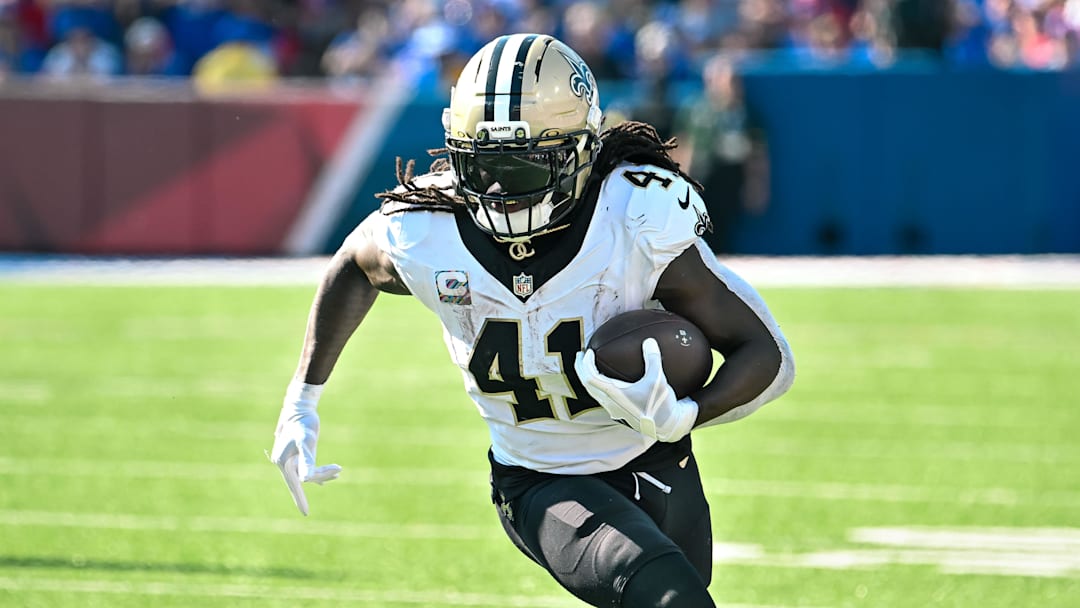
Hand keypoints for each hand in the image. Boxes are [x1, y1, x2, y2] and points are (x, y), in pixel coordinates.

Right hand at [269, 382, 340, 515]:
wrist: (300, 407)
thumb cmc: (302, 423)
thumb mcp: (306, 441)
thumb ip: (306, 461)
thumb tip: (307, 480)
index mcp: (283, 462)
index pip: (295, 484)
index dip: (300, 499)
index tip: (306, 514)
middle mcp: (284, 463)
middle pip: (304, 478)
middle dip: (321, 476)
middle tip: (338, 470)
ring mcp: (290, 459)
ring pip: (307, 473)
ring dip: (323, 473)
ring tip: (338, 470)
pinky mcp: (297, 455)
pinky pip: (307, 468)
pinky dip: (319, 472)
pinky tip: (328, 478)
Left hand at [574, 338, 698, 441]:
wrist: (668, 427)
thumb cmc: (661, 405)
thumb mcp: (658, 380)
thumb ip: (652, 359)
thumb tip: (649, 340)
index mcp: (614, 395)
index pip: (589, 378)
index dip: (585, 364)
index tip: (588, 351)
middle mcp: (610, 403)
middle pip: (587, 384)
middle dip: (581, 368)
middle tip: (581, 354)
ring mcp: (614, 408)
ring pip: (593, 391)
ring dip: (589, 376)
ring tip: (589, 365)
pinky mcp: (620, 411)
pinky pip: (602, 396)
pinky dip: (598, 384)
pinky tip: (607, 378)